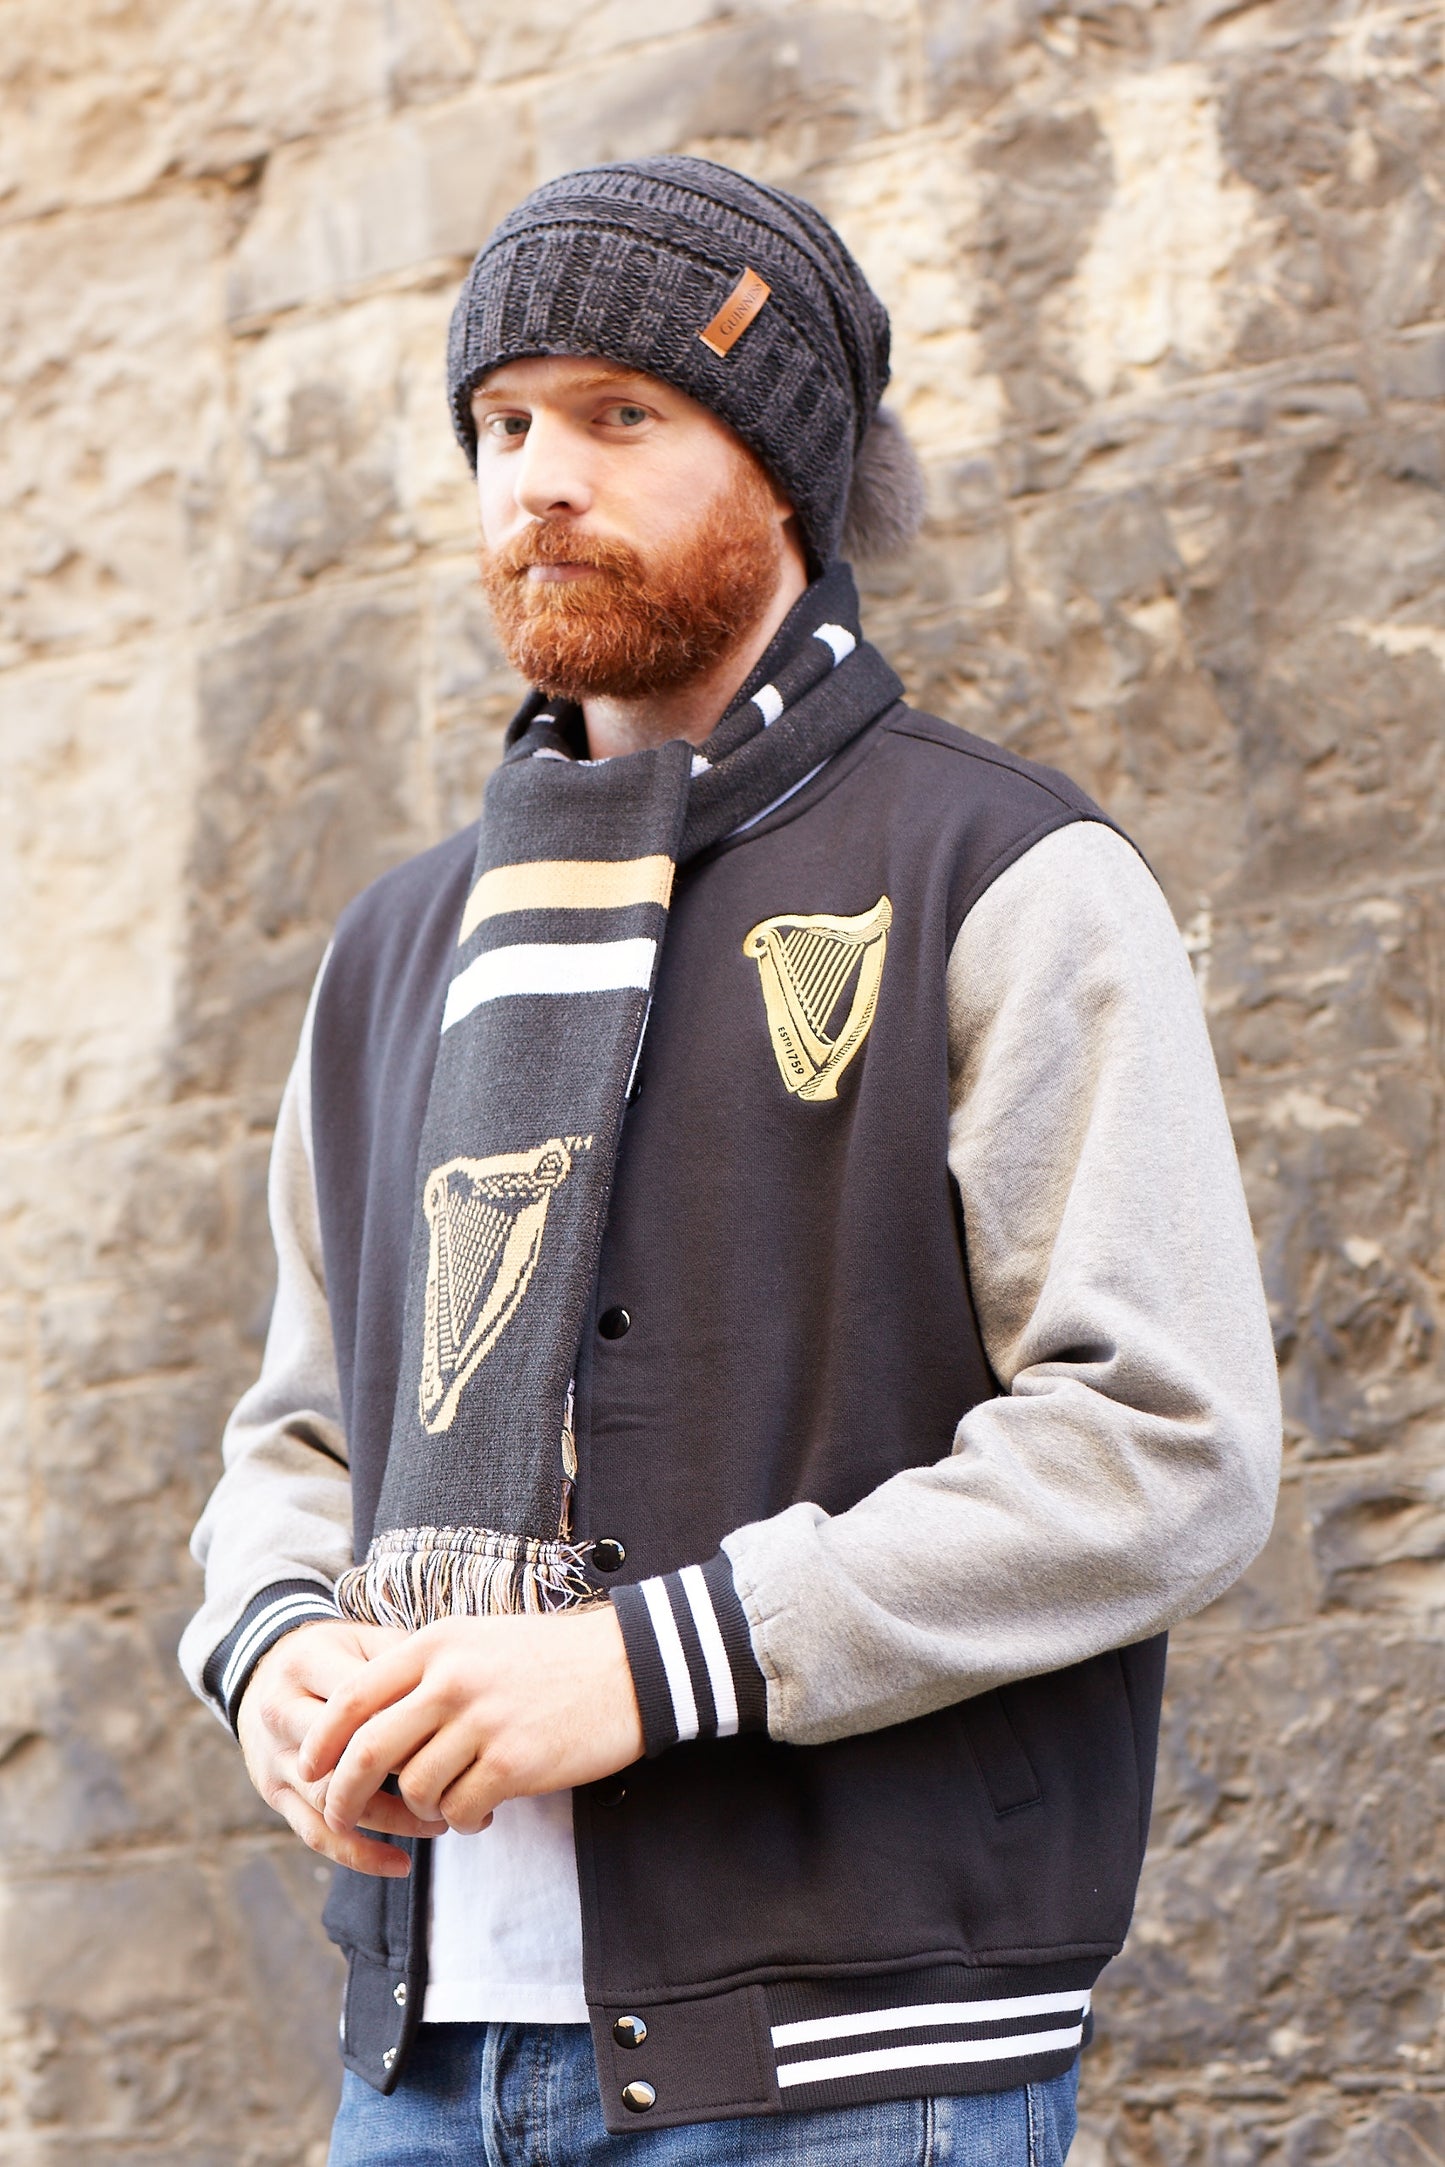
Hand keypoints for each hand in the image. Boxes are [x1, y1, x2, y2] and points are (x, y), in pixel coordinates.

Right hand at [237, 1619, 448, 1875]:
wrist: (264, 1669)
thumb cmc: (334, 1654)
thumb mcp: (362, 1639)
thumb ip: (402, 1658)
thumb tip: (457, 1685)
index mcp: (307, 1664)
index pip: (362, 1700)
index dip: (412, 1718)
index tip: (459, 1731)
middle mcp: (281, 1711)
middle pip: (344, 1751)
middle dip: (405, 1769)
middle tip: (457, 1776)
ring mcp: (274, 1758)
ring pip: (332, 1800)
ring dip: (393, 1818)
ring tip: (442, 1820)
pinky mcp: (274, 1794)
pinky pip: (314, 1835)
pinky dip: (359, 1855)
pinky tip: (401, 1864)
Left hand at [297, 1606, 643, 1838]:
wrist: (629, 1665)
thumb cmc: (549, 1657)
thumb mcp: (477, 1641)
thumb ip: (423, 1673)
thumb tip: (367, 1726)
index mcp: (436, 1644)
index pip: (352, 1696)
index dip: (321, 1740)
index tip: (310, 1768)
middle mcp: (451, 1679)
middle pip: (369, 1750)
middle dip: (345, 1793)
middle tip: (342, 1814)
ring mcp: (484, 1721)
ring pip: (416, 1788)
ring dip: (421, 1810)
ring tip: (446, 1804)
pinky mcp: (516, 1761)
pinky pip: (460, 1810)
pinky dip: (462, 1821)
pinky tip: (482, 1811)